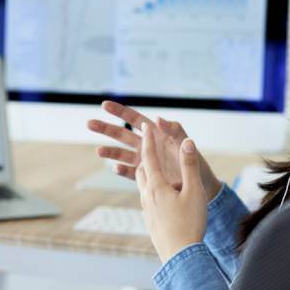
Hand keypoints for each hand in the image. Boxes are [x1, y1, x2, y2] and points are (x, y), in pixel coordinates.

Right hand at [87, 100, 221, 199]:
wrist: (199, 184)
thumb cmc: (194, 160)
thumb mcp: (185, 142)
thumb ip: (174, 130)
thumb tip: (158, 118)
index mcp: (156, 134)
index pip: (135, 119)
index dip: (120, 112)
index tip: (104, 105)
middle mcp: (147, 146)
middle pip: (123, 135)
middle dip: (106, 129)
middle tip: (89, 123)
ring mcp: (145, 161)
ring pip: (122, 154)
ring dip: (110, 151)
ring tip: (98, 151)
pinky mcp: (146, 177)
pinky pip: (131, 173)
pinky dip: (123, 171)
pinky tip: (115, 169)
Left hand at [137, 122, 207, 263]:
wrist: (180, 256)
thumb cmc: (190, 223)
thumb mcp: (194, 191)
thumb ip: (189, 166)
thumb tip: (187, 142)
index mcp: (157, 186)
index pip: (149, 156)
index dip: (148, 139)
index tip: (146, 124)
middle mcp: (147, 195)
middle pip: (141, 169)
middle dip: (144, 153)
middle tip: (147, 141)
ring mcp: (147, 209)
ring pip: (143, 184)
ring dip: (146, 172)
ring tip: (153, 167)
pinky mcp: (150, 220)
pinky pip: (147, 198)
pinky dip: (152, 188)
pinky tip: (159, 194)